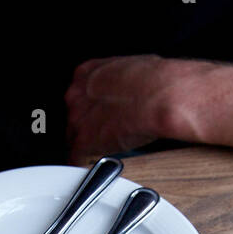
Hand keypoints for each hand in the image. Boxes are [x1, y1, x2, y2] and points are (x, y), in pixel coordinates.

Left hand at [64, 55, 182, 162]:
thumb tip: (129, 87)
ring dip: (85, 144)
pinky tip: (87, 164)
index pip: (80, 95)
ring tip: (98, 149)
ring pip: (73, 136)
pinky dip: (82, 162)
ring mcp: (78, 118)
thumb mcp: (132, 69)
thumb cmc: (154, 81)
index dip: (90, 107)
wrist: (158, 97)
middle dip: (86, 125)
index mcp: (87, 73)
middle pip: (74, 116)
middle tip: (101, 131)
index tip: (96, 113)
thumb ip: (121, 80)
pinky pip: (76, 156)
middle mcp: (77, 94)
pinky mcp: (84, 140)